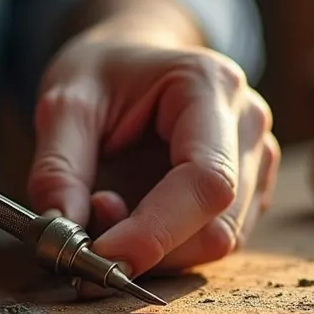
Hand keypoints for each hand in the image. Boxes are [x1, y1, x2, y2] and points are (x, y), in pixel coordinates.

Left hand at [26, 27, 279, 279]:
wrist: (131, 56)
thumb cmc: (103, 72)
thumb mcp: (63, 103)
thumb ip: (58, 167)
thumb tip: (63, 231)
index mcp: (210, 85)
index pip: (206, 180)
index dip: (157, 231)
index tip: (101, 256)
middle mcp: (246, 123)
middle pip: (220, 223)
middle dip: (151, 247)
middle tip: (87, 235)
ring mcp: (256, 158)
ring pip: (220, 241)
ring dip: (157, 251)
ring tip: (103, 208)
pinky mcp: (249, 189)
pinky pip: (214, 240)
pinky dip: (167, 248)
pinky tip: (130, 217)